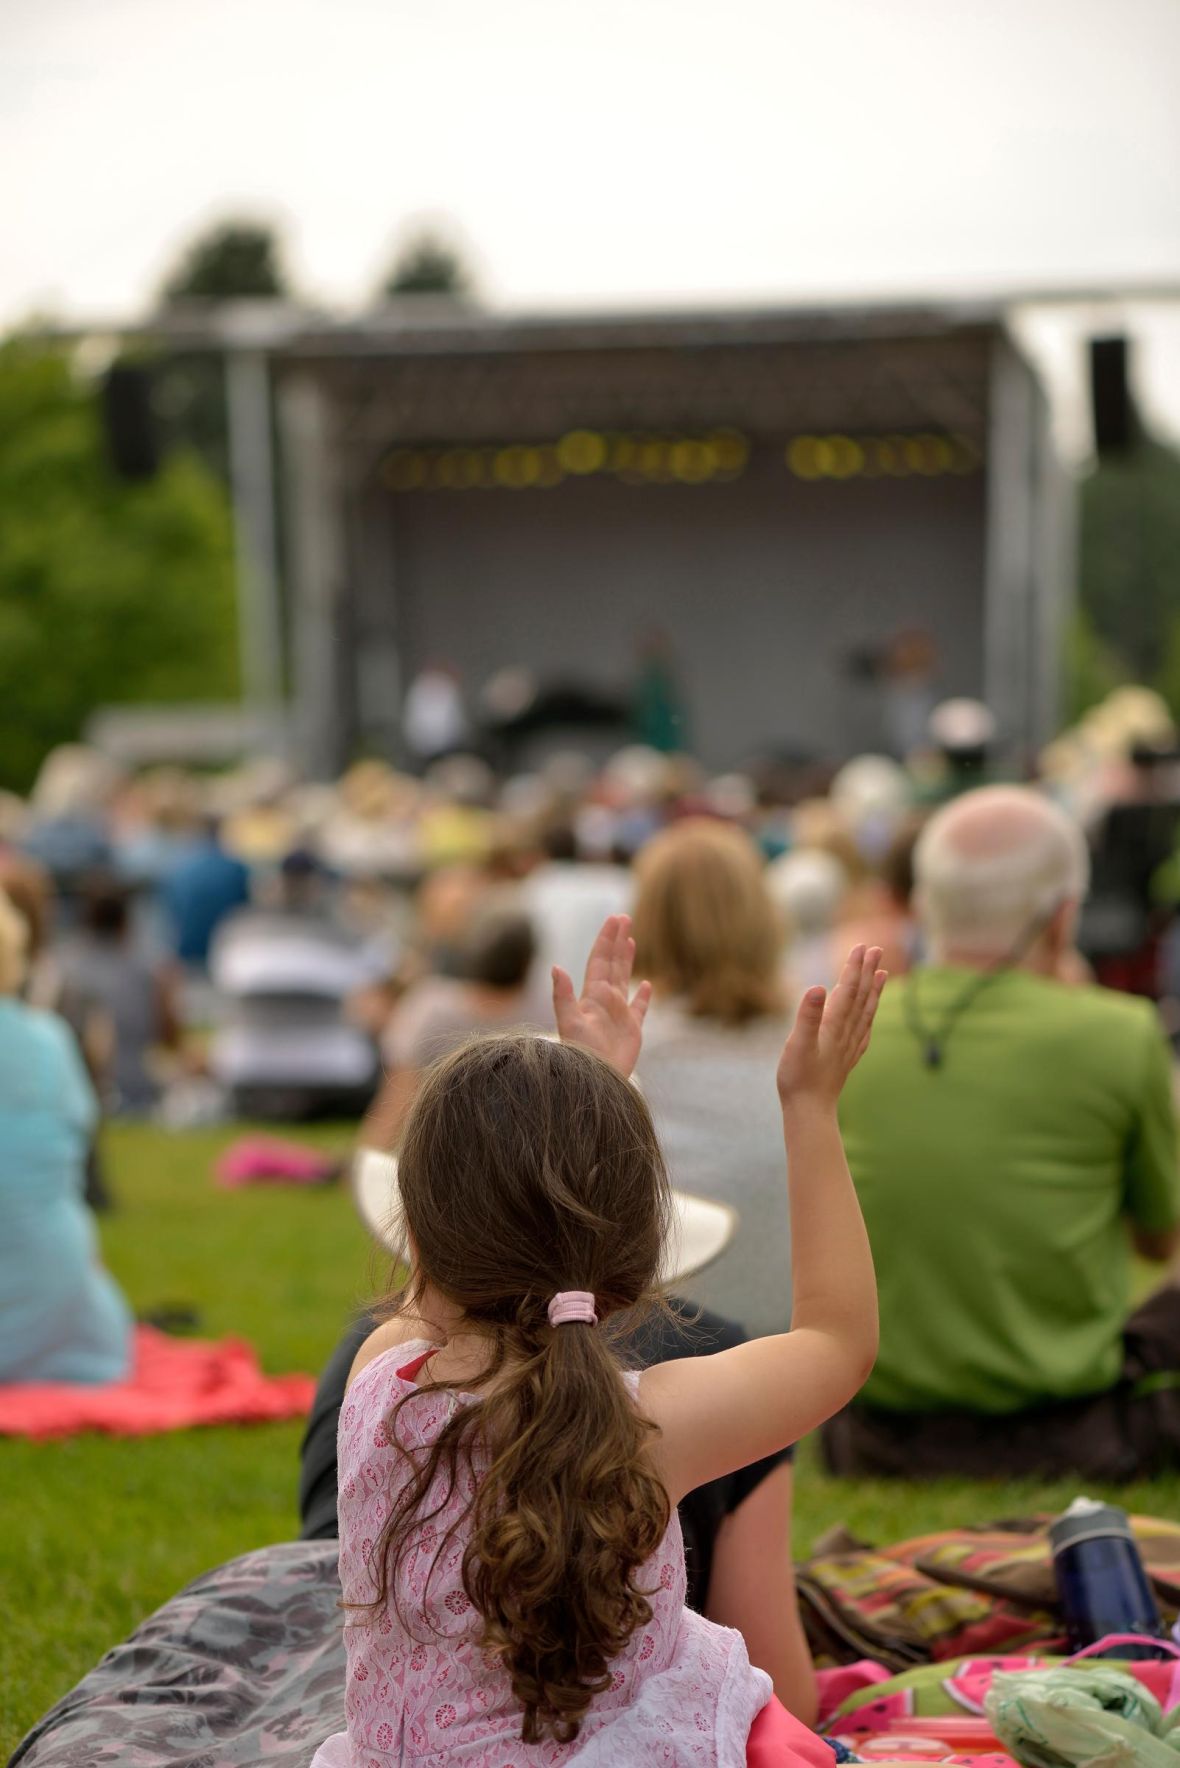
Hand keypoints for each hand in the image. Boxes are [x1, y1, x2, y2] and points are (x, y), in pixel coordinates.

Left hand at [552, 914, 651, 1078]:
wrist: (594, 1080)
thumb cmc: (580, 1055)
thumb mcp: (568, 1023)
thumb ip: (563, 996)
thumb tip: (556, 967)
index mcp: (591, 996)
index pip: (599, 960)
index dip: (606, 939)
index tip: (614, 919)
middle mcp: (604, 1001)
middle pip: (612, 964)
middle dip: (616, 941)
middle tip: (623, 917)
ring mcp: (618, 1015)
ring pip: (623, 980)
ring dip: (627, 960)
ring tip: (630, 940)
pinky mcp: (631, 1030)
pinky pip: (639, 1008)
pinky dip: (643, 996)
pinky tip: (646, 985)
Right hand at [776, 945, 885, 1106]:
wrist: (810, 1111)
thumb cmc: (798, 1078)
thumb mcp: (796, 1044)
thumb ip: (808, 1015)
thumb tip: (817, 986)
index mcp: (834, 1026)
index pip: (847, 990)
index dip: (854, 967)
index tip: (862, 946)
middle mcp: (846, 1033)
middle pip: (860, 997)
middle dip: (867, 972)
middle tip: (876, 949)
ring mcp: (849, 1046)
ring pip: (866, 1012)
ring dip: (874, 991)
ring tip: (883, 973)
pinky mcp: (847, 1058)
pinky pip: (864, 1030)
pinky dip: (870, 1016)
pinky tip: (871, 1014)